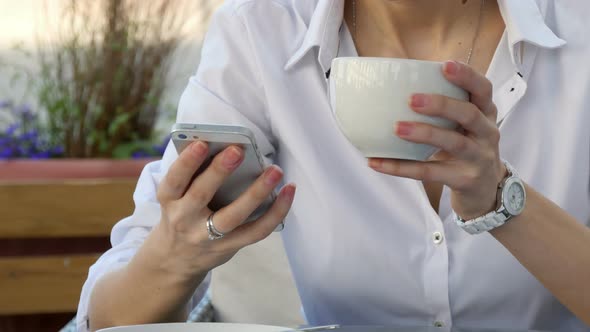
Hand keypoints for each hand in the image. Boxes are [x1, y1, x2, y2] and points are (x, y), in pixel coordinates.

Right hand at [154, 141, 295, 281]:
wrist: (176, 259)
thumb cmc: (182, 214)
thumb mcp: (176, 197)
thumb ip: (194, 176)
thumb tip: (227, 148)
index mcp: (169, 200)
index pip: (175, 180)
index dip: (187, 162)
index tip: (202, 144)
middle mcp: (185, 219)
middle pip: (201, 194)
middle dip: (219, 172)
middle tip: (237, 150)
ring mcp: (208, 236)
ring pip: (233, 216)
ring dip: (256, 192)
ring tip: (274, 171)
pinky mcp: (230, 246)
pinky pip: (257, 230)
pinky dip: (276, 211)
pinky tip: (288, 190)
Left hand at [368, 60, 505, 219]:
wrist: (487, 190)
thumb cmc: (467, 148)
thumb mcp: (465, 126)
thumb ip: (445, 108)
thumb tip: (395, 86)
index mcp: (486, 113)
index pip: (483, 90)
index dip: (467, 76)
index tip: (445, 65)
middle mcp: (486, 133)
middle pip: (469, 114)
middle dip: (442, 105)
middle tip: (412, 99)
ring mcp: (477, 158)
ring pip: (453, 143)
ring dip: (425, 133)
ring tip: (398, 128)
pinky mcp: (464, 180)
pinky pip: (430, 173)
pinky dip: (401, 167)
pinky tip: (377, 162)